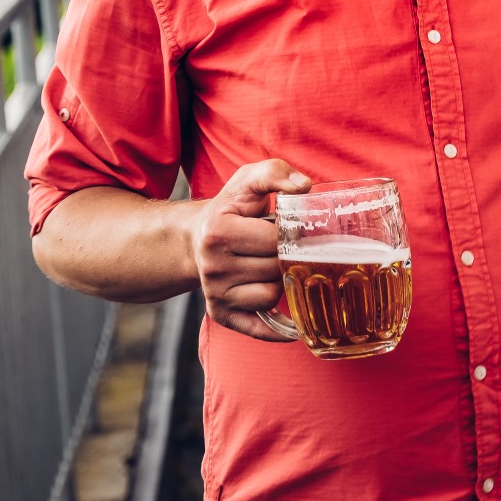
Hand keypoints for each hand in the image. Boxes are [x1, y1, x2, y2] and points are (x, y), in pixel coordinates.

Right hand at [191, 159, 310, 339]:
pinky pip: (261, 327)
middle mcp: (212, 266)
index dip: (287, 233)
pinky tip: (290, 319)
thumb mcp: (247, 180)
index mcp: (218, 232)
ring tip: (270, 265)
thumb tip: (304, 186)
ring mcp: (215, 293)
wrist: (197, 237)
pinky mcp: (221, 314)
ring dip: (280, 281)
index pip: (273, 240)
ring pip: (271, 295)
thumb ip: (275, 173)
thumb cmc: (230, 208)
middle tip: (281, 247)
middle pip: (274, 269)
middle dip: (285, 257)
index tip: (286, 227)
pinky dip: (278, 326)